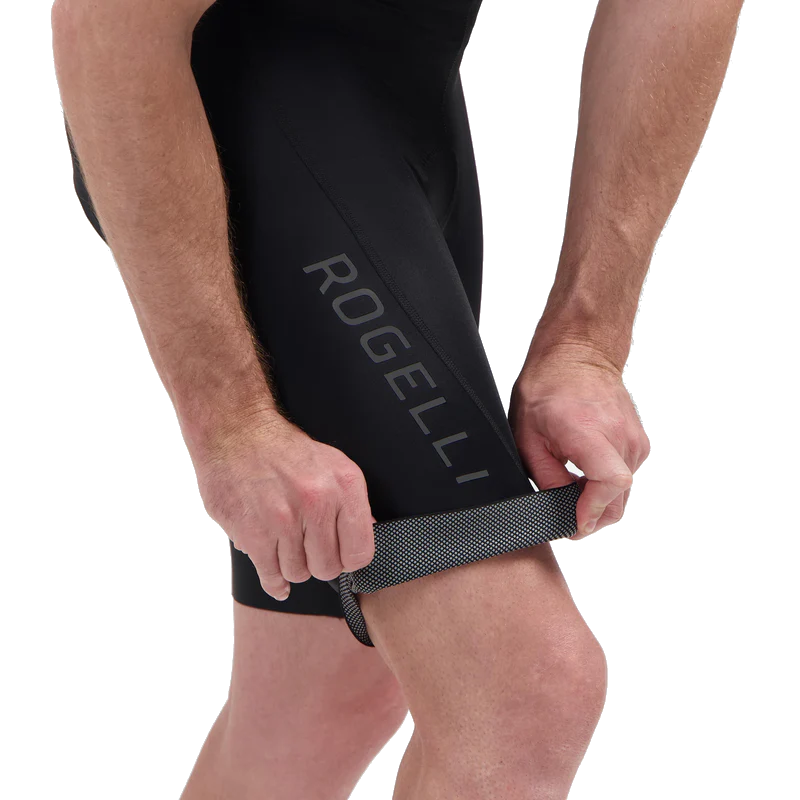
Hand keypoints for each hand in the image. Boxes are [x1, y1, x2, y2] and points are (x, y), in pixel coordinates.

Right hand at [190, 410, 374, 600]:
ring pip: (298, 573)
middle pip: (328, 568)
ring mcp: (284, 519)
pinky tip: (276, 580)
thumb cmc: (284, 450)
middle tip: (308, 549)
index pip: (360, 551)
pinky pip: (271, 575)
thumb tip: (368, 534)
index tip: (340, 555)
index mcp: (343, 485)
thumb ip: (352, 503)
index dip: (349, 558)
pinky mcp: (253, 532)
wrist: (237, 431)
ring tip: (286, 546)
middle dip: (318, 563)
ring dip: (292, 565)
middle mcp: (317, 502)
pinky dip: (274, 582)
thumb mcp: (333, 464)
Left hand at [509, 342, 649, 538]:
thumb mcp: (528, 436)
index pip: (610, 484)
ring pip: (623, 493)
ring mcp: (635, 440)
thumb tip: (561, 508)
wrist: (579, 354)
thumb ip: (547, 477)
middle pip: (618, 499)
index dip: (592, 511)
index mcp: (591, 431)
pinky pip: (626, 477)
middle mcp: (621, 437)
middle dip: (592, 517)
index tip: (574, 525)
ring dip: (598, 500)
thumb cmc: (548, 386)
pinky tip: (584, 475)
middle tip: (565, 518)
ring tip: (570, 488)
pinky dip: (606, 485)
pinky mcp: (640, 443)